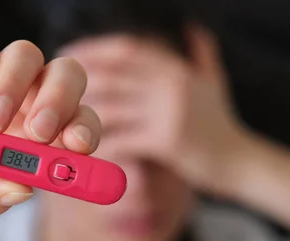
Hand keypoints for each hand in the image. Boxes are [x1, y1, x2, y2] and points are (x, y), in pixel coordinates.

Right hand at [0, 34, 99, 240]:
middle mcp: (4, 122)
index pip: (71, 128)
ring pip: (20, 57)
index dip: (84, 129)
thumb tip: (27, 187)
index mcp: (20, 156)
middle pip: (57, 80)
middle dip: (62, 96)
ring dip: (19, 81)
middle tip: (41, 129)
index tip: (76, 147)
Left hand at [61, 26, 250, 194]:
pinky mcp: (167, 141)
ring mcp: (170, 112)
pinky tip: (78, 151)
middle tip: (48, 90)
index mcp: (176, 68)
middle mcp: (172, 84)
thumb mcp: (213, 82)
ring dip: (78, 115)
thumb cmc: (220, 124)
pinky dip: (97, 145)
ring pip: (110, 107)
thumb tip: (191, 26)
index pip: (127, 49)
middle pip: (111, 74)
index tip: (65, 53)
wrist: (241, 163)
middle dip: (76, 80)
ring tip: (55, 122)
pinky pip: (120, 140)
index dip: (92, 49)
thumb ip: (200, 54)